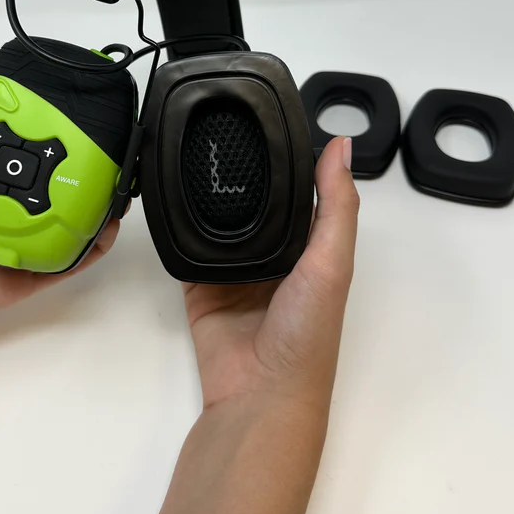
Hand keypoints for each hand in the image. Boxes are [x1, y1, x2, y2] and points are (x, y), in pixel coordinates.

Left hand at [0, 103, 120, 352]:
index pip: (20, 159)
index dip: (46, 142)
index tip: (69, 121)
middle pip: (49, 193)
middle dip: (80, 175)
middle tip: (104, 155)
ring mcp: (10, 247)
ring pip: (62, 229)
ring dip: (91, 211)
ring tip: (114, 189)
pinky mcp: (15, 279)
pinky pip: (58, 265)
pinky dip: (83, 251)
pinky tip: (102, 231)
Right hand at [184, 135, 358, 418]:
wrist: (259, 395)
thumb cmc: (307, 333)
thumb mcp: (331, 262)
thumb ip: (336, 205)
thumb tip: (341, 144)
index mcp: (312, 250)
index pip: (302, 193)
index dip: (291, 159)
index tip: (272, 117)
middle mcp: (275, 257)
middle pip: (257, 205)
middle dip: (245, 174)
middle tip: (224, 128)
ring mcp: (235, 271)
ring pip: (220, 223)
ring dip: (210, 198)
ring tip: (194, 153)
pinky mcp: (201, 286)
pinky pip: (189, 250)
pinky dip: (181, 230)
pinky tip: (172, 197)